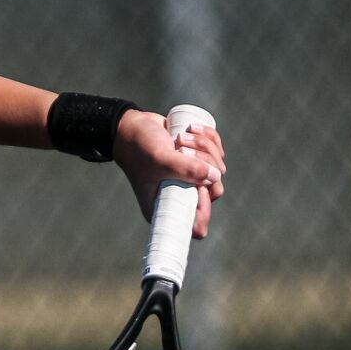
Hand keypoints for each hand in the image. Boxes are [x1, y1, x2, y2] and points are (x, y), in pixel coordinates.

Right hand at [111, 109, 224, 237]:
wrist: (132, 126)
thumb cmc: (139, 148)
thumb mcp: (160, 159)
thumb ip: (186, 169)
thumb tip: (215, 176)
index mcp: (168, 207)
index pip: (197, 224)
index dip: (203, 206)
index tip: (196, 186)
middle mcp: (182, 195)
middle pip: (215, 190)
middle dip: (205, 165)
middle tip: (183, 150)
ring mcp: (192, 178)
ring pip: (218, 167)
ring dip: (204, 146)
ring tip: (180, 137)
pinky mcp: (197, 159)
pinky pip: (217, 150)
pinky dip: (209, 136)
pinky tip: (191, 129)